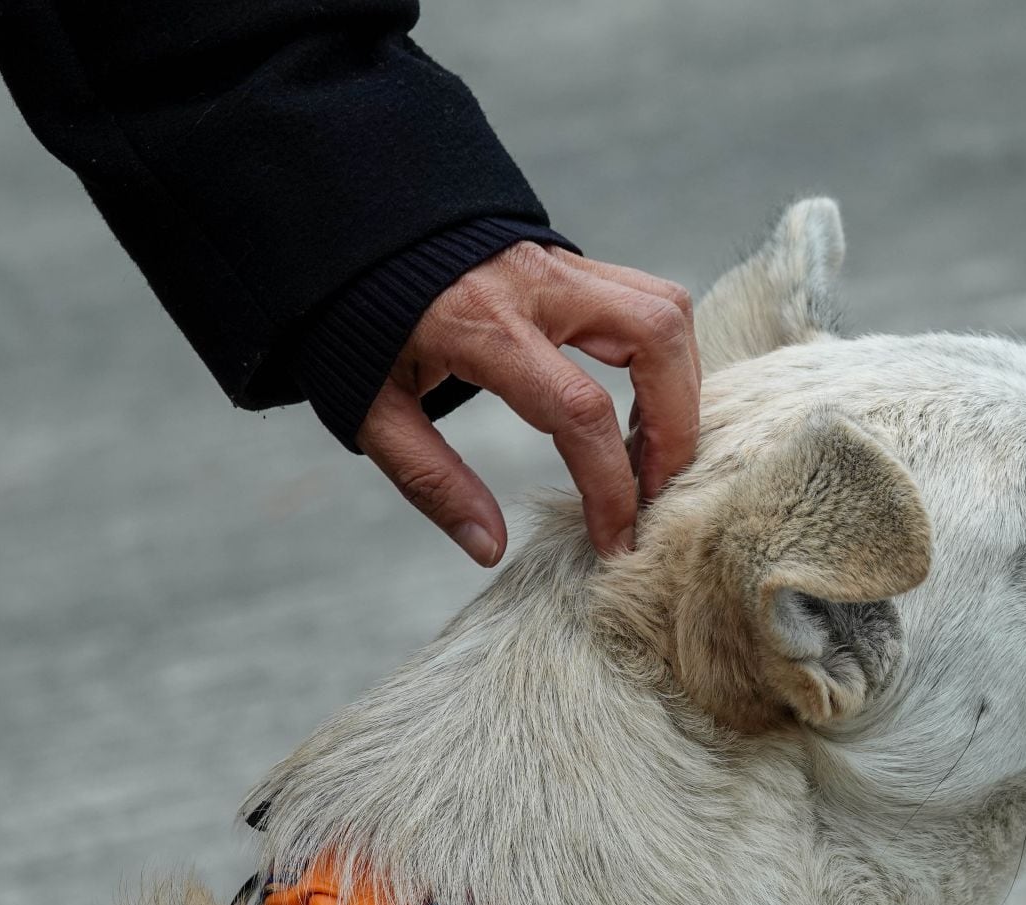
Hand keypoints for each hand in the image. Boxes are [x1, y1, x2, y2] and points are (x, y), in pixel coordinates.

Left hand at [354, 242, 700, 565]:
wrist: (345, 234)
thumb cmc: (355, 327)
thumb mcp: (373, 411)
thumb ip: (431, 481)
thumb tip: (489, 547)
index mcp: (483, 326)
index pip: (580, 410)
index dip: (610, 485)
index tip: (616, 538)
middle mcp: (537, 285)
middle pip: (655, 339)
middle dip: (676, 425)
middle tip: (658, 489)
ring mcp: (561, 263)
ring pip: (666, 310)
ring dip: (680, 386)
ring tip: (652, 450)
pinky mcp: (570, 260)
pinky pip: (648, 300)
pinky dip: (663, 357)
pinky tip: (637, 406)